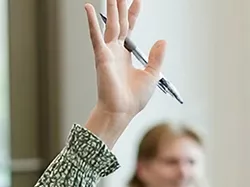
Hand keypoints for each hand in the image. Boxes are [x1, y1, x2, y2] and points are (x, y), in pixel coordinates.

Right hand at [83, 0, 166, 146]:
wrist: (121, 112)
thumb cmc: (133, 99)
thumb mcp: (152, 75)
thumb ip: (156, 57)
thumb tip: (162, 41)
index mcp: (125, 54)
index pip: (130, 27)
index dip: (134, 13)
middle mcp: (115, 50)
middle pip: (119, 21)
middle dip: (120, 5)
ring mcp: (107, 52)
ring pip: (110, 24)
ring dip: (111, 7)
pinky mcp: (101, 57)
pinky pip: (95, 36)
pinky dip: (91, 22)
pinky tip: (87, 8)